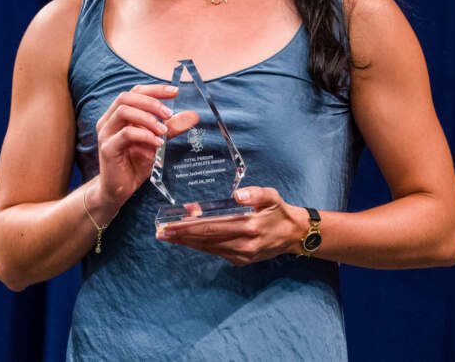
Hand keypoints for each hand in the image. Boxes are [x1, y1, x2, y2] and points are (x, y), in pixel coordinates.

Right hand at [95, 84, 198, 208]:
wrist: (119, 189)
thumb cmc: (135, 163)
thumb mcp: (157, 142)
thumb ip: (172, 127)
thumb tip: (193, 115)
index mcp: (118, 114)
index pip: (135, 92)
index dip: (155, 89)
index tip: (175, 92)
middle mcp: (109, 120)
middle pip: (127, 97)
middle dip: (151, 102)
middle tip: (169, 114)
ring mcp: (106, 134)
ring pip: (124, 111)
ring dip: (147, 118)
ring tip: (163, 130)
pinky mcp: (107, 148)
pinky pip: (126, 134)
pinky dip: (145, 135)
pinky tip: (157, 143)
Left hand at [156, 186, 305, 265]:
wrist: (294, 235)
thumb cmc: (279, 211)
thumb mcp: (272, 196)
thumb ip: (256, 194)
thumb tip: (237, 195)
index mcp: (249, 226)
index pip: (213, 228)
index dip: (190, 228)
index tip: (171, 226)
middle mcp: (244, 244)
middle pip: (206, 240)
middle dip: (181, 237)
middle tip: (160, 233)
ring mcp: (242, 255)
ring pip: (208, 248)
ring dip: (187, 242)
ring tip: (167, 236)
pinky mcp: (241, 260)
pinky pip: (216, 252)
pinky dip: (200, 245)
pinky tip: (187, 239)